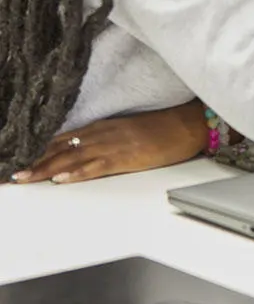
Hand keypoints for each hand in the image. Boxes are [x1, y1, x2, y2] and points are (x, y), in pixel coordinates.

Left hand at [10, 100, 207, 184]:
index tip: (17, 160)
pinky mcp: (126, 157)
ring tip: (23, 178)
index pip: (60, 139)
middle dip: (33, 162)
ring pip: (71, 158)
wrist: (187, 124)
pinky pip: (97, 166)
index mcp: (102, 127)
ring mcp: (113, 145)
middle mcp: (102, 134)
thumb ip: (104, 139)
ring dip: (45, 169)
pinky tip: (61, 179)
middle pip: (59, 149)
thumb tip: (82, 152)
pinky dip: (77, 173)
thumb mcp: (127, 132)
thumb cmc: (161, 129)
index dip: (37, 150)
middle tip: (11, 174)